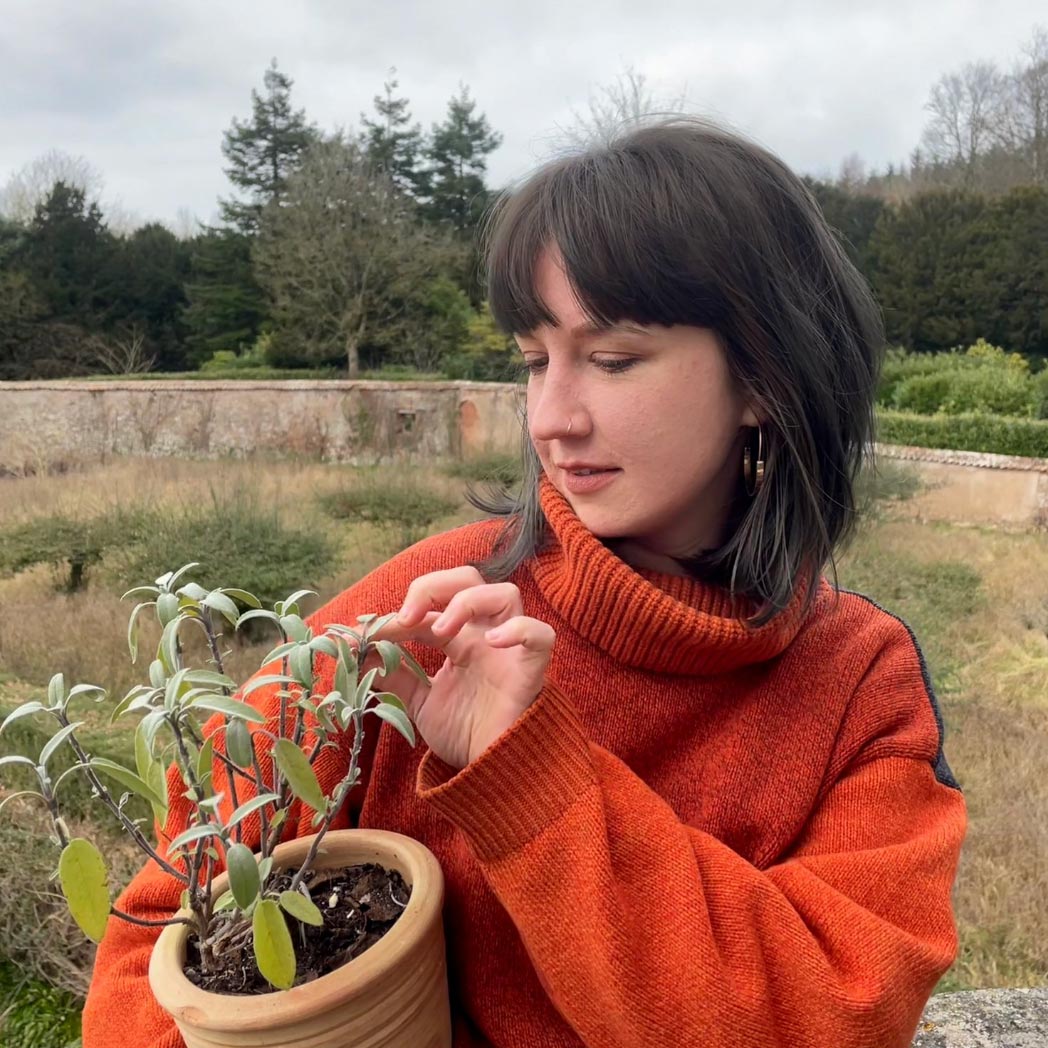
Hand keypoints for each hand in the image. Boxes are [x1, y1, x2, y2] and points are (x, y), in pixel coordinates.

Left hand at [364, 566, 554, 769]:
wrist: (492, 773)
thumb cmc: (464, 732)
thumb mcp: (417, 701)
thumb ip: (392, 674)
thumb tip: (355, 650)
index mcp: (459, 639)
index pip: (428, 607)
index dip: (393, 614)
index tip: (360, 635)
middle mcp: (485, 636)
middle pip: (469, 578)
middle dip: (433, 587)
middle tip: (407, 617)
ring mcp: (510, 650)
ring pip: (506, 594)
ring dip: (468, 602)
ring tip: (440, 632)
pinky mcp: (530, 672)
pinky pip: (541, 636)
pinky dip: (519, 630)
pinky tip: (492, 642)